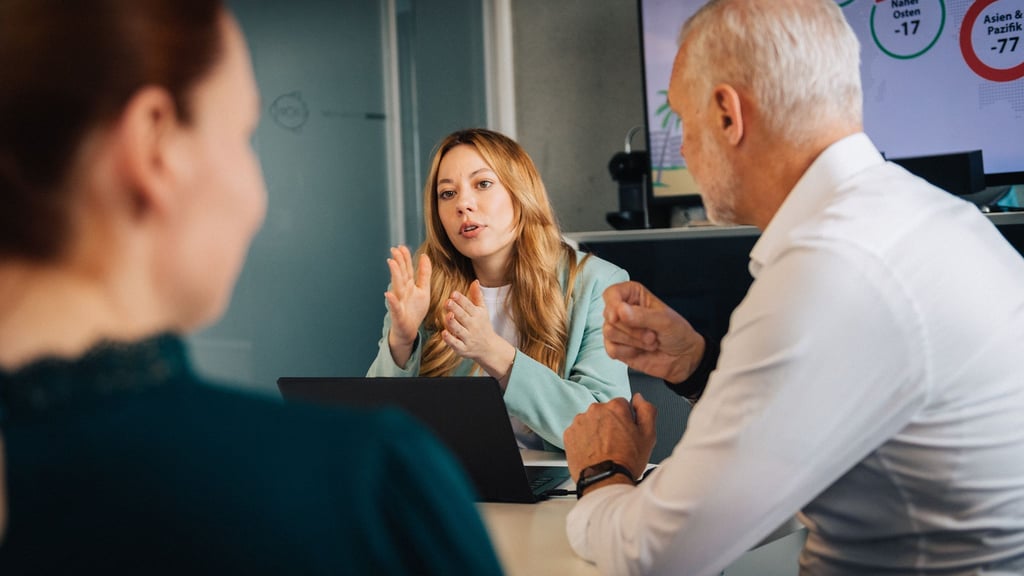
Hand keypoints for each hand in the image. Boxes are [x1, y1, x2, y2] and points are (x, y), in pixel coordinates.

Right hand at [385, 246, 430, 364]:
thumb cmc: (414, 310)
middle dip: (398, 262)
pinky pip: (395, 306)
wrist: (408, 330)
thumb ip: (424, 274)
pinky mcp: (398, 314)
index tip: (402, 246)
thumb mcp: (423, 290)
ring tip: (392, 263)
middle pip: (400, 274)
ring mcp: (399, 302)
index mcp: (408, 285)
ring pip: (396, 286)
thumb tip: (424, 256)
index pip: (407, 269)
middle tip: (394, 249)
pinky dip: (392, 300)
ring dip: (394, 275)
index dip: (405, 258)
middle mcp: (402, 292)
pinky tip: (388, 293)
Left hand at [441, 280, 515, 384]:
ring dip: (453, 323)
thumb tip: (475, 281)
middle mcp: (473, 326)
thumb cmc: (483, 325)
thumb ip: (477, 296)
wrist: (489, 347)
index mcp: (477, 315)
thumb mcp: (482, 310)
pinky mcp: (463, 349)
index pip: (468, 306)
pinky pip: (456, 344)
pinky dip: (450, 339)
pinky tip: (444, 333)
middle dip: (456, 309)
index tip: (454, 293)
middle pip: (463, 316)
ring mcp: (468, 338)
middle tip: (448, 301)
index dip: (461, 299)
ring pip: (459, 330)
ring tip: (447, 315)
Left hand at [564, 393, 656, 482]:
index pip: (623, 404)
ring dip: (596, 431)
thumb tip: (639, 399)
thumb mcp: (648, 435)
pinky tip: (593, 452)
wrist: (605, 481)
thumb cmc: (625, 461)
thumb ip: (646, 410)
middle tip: (617, 443)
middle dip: (611, 424)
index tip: (627, 433)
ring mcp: (580, 422)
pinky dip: (584, 440)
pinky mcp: (569, 434)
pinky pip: (578, 432)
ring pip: (591, 422)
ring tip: (605, 450)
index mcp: (615, 407)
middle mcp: (595, 410)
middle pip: (606, 412)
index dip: (627, 420)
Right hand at [603, 281, 704, 383]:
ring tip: (650, 342)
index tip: (618, 315)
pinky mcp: (617, 347)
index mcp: (634, 296)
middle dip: (632, 329)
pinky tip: (640, 350)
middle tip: (651, 334)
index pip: (612, 293)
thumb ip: (642, 315)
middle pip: (609, 316)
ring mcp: (619, 330)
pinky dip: (628, 352)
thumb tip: (620, 311)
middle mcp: (623, 311)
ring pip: (609, 332)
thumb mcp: (664, 320)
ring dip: (633, 341)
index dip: (612, 304)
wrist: (682, 358)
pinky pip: (611, 349)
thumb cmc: (677, 333)